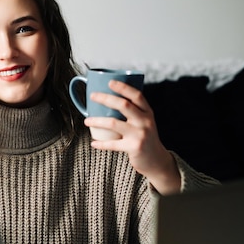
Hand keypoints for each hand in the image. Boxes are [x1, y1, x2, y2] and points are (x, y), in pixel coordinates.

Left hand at [84, 80, 180, 194]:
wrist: (156, 160)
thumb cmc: (145, 138)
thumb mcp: (144, 122)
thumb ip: (133, 112)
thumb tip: (108, 100)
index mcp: (148, 112)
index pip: (137, 95)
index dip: (123, 87)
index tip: (110, 82)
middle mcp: (145, 121)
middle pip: (124, 105)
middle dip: (106, 98)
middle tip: (93, 96)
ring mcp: (140, 134)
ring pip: (114, 123)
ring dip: (97, 121)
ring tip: (86, 121)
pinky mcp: (134, 147)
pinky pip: (113, 144)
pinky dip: (101, 144)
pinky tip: (93, 143)